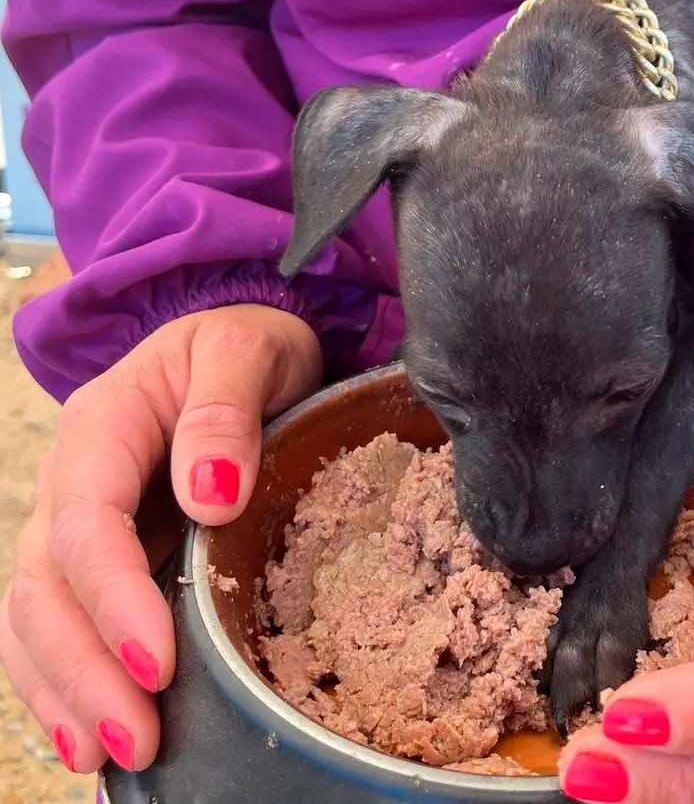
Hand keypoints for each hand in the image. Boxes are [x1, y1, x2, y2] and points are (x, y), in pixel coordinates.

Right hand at [0, 305, 320, 773]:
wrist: (242, 342)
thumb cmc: (248, 341)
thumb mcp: (248, 348)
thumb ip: (224, 410)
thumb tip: (209, 497)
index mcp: (104, 428)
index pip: (86, 526)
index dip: (113, 599)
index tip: (157, 664)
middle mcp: (77, 481)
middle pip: (46, 586)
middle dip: (82, 670)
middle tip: (136, 740)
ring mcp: (83, 519)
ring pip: (38, 615)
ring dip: (64, 691)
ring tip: (108, 758)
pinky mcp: (110, 550)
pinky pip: (64, 620)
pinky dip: (69, 679)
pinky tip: (95, 732)